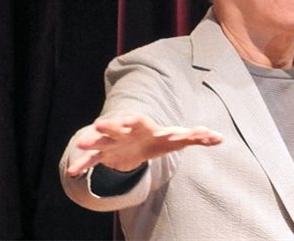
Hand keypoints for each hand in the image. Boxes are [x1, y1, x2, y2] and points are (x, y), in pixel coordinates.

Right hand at [66, 113, 222, 175]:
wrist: (134, 140)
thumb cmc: (158, 138)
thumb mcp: (176, 140)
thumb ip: (197, 137)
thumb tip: (220, 138)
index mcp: (144, 126)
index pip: (140, 121)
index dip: (137, 122)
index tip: (133, 121)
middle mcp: (126, 131)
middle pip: (118, 127)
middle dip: (111, 126)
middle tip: (100, 124)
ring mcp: (112, 142)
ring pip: (101, 140)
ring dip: (92, 141)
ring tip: (82, 144)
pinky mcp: (103, 154)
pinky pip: (92, 160)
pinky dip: (83, 165)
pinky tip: (73, 172)